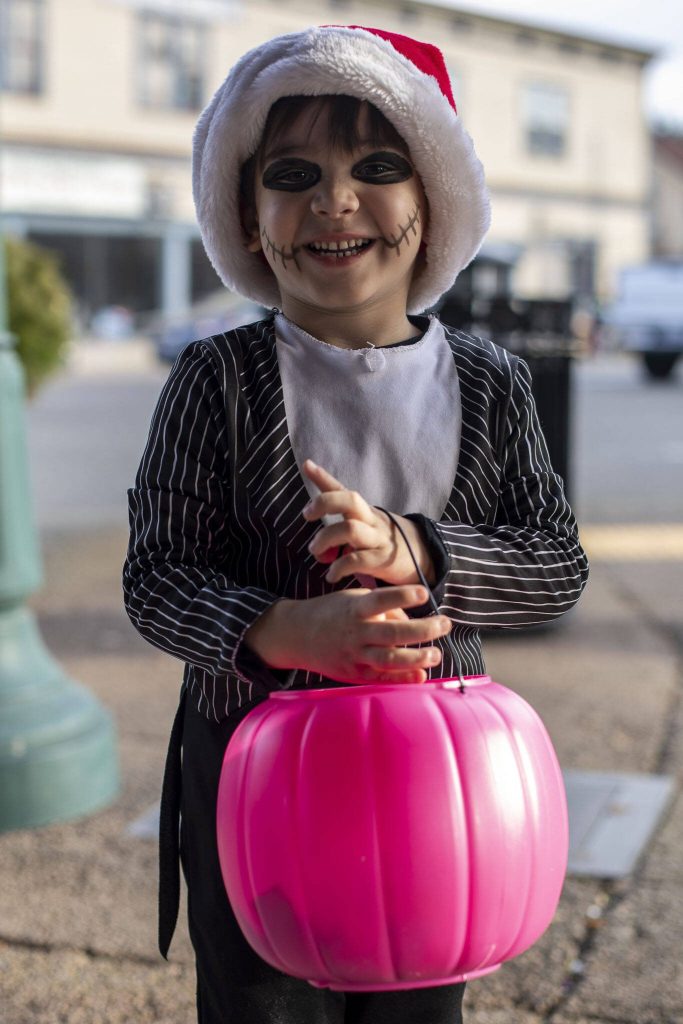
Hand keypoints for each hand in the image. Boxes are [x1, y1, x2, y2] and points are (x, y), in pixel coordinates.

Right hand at [244, 586, 451, 684]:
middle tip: (445, 624)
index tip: (423, 593)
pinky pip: (382, 677)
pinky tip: (421, 675)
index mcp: (355, 609)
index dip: (402, 596)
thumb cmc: (333, 613)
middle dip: (423, 630)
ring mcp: (355, 655)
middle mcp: (356, 633)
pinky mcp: (354, 674)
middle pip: (392, 633)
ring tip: (436, 654)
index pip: (381, 600)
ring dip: (416, 658)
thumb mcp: (354, 599)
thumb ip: (384, 608)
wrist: (299, 636)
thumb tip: (412, 622)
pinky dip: (403, 678)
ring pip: (389, 659)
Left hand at [301, 460, 434, 586]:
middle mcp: (371, 520)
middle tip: (307, 515)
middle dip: (324, 503)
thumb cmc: (385, 541)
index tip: (307, 465)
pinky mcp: (383, 560)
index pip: (343, 489)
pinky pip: (358, 560)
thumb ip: (340, 526)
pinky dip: (339, 568)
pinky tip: (331, 575)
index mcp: (365, 511)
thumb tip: (312, 530)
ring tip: (315, 552)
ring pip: (350, 529)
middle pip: (349, 500)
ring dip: (325, 539)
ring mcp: (378, 539)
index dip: (324, 477)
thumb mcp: (366, 526)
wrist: (424, 558)